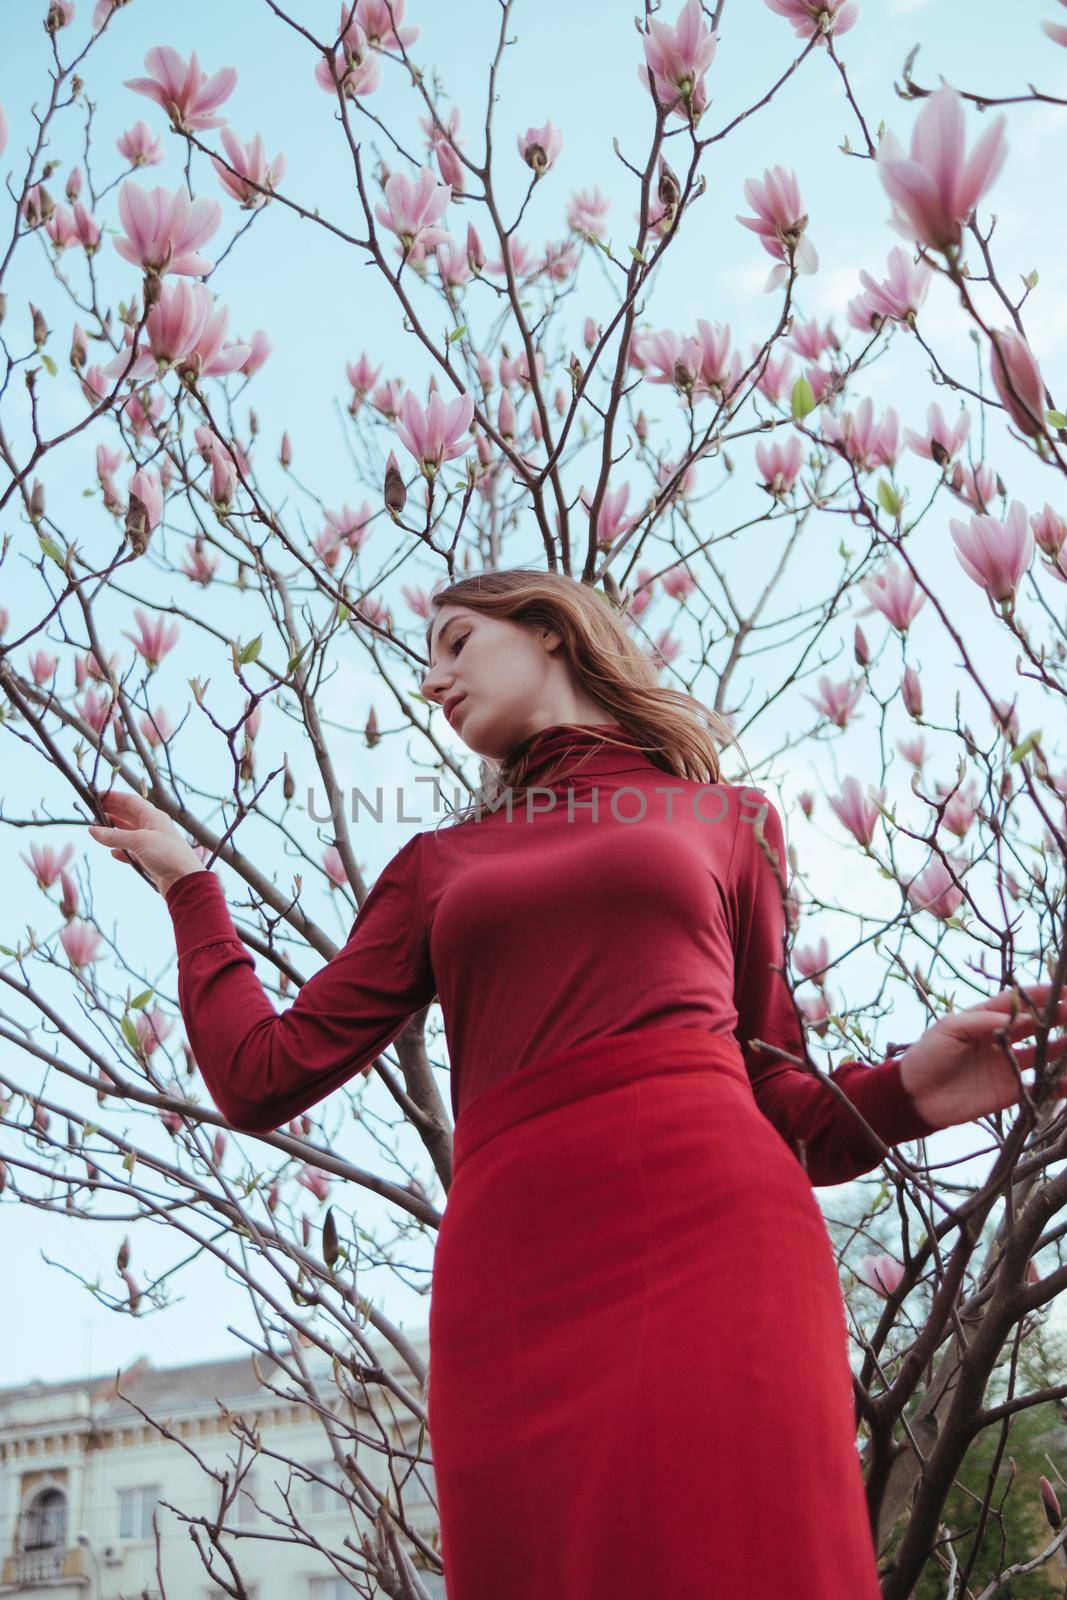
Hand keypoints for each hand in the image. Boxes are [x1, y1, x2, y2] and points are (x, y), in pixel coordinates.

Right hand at [86, 788, 207, 894]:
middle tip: (93, 812)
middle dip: (112, 812)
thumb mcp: (139, 841)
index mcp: (154, 817)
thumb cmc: (168, 855)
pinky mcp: (151, 860)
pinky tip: (113, 853)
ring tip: (99, 830)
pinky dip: (122, 851)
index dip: (114, 797)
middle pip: (129, 815)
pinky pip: (133, 852)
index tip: (96, 797)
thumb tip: (93, 830)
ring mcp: (153, 844)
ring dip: (115, 831)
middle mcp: (154, 828)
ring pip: (130, 833)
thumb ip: (115, 836)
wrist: (185, 881)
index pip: (131, 801)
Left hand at [898, 982, 1066, 1130]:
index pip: (1019, 1002)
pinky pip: (1040, 1086)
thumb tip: (1014, 1017)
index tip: (1066, 990)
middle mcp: (1001, 1039)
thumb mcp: (948, 1030)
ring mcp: (1008, 1065)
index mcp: (985, 1018)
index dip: (1043, 995)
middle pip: (1037, 1025)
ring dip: (1065, 1048)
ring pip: (1045, 1053)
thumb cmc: (927, 1056)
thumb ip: (981, 1022)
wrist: (914, 1097)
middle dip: (1061, 1017)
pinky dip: (1059, 1085)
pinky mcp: (1010, 1091)